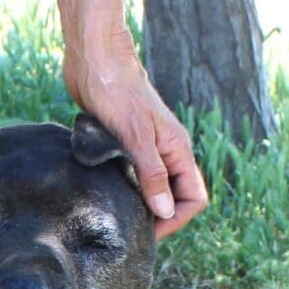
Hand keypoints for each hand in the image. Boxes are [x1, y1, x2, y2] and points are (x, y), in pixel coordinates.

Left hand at [64, 30, 207, 240]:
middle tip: (128, 228)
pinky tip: (105, 194)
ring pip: (151, 187)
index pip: (194, 197)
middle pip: (174, 196)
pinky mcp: (123, 143)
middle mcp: (166, 151)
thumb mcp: (136, 137)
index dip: (174, 218)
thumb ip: (152, 174)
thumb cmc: (116, 91)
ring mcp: (145, 147)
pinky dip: (123, 188)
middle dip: (157, 216)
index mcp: (177, 149)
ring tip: (116, 214)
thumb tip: (164, 211)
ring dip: (138, 203)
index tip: (147, 230)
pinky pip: (131, 175)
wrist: (94, 58)